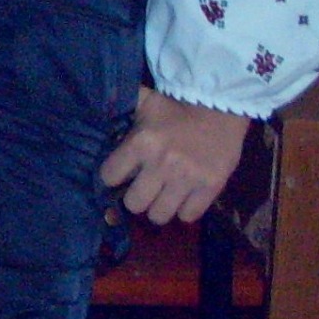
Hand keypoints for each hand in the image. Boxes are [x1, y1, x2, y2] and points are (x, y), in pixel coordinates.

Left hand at [100, 86, 249, 225]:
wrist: (220, 107)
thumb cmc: (177, 107)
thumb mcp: (145, 102)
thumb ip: (123, 110)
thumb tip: (98, 111)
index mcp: (141, 143)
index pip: (110, 176)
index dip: (112, 176)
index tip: (118, 175)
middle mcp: (161, 164)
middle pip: (134, 204)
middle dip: (135, 198)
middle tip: (142, 189)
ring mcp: (187, 179)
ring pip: (159, 215)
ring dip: (158, 207)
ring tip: (162, 196)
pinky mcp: (210, 188)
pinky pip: (188, 216)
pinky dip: (184, 210)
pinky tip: (183, 197)